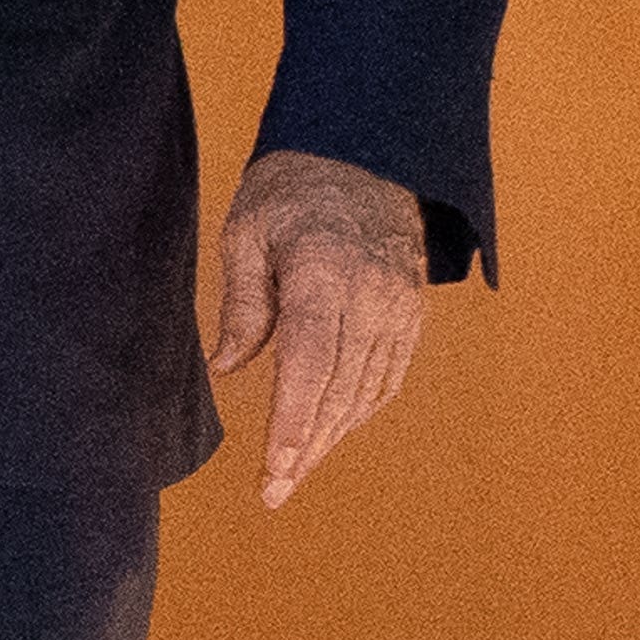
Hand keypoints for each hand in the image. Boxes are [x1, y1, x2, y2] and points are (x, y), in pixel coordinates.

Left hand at [206, 148, 430, 508]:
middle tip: (275, 490)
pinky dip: (360, 409)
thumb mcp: (248, 229)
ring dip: (332, 436)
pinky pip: (389, 376)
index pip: (310, 364)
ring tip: (295, 470)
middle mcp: (372, 296)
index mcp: (325, 272)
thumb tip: (227, 368)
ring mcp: (400, 306)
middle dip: (307, 448)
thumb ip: (242, 302)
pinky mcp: (413, 312)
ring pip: (367, 392)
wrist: (366, 149)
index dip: (293, 422)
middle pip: (339, 390)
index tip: (275, 469)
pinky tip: (332, 429)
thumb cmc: (294, 186)